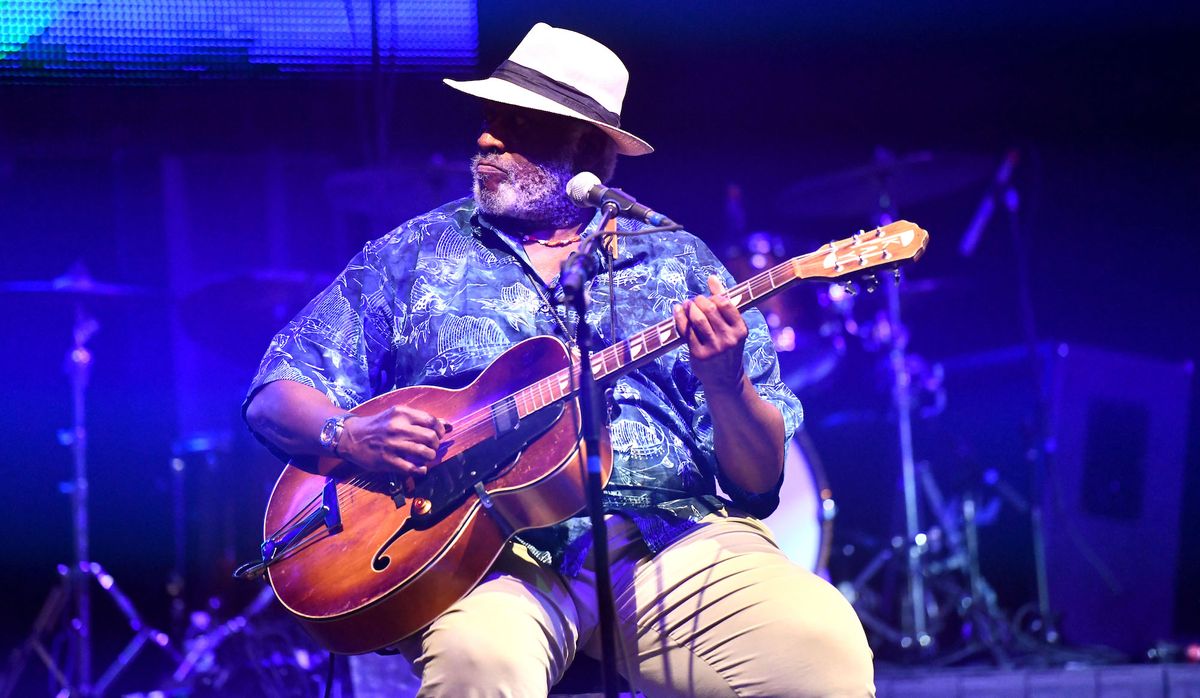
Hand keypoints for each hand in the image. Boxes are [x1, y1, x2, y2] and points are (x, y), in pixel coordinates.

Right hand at [338, 405, 451, 477]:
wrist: (351, 437)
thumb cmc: (378, 425)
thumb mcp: (396, 415)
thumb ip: (421, 419)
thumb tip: (448, 425)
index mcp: (401, 413)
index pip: (431, 421)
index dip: (440, 430)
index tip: (439, 434)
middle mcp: (398, 428)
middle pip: (431, 437)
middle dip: (436, 444)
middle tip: (432, 447)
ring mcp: (393, 445)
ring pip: (425, 452)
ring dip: (430, 457)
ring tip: (426, 457)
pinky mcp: (388, 461)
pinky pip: (412, 468)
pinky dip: (421, 470)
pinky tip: (420, 468)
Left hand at [673, 275, 747, 394]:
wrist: (725, 379)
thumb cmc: (727, 347)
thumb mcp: (731, 327)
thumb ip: (723, 302)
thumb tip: (711, 277)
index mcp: (740, 330)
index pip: (726, 304)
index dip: (713, 295)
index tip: (707, 296)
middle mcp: (729, 339)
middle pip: (710, 310)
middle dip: (699, 301)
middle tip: (694, 301)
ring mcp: (714, 348)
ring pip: (698, 320)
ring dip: (689, 308)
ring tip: (686, 304)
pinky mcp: (699, 355)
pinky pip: (686, 332)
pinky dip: (680, 318)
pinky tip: (677, 311)